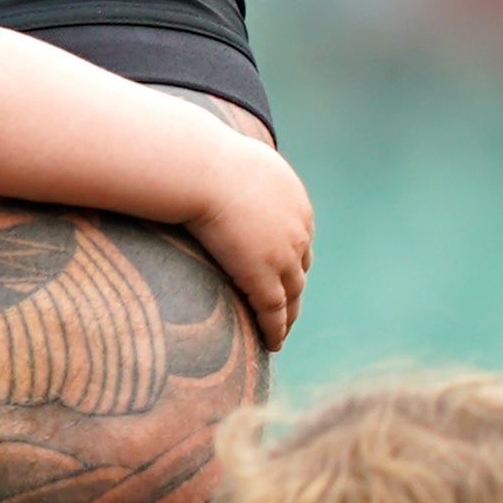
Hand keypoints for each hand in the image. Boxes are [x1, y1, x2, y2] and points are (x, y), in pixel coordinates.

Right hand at [191, 137, 313, 353]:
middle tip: (286, 308)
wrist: (203, 169)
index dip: (291, 257)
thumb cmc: (205, 157)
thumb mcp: (233, 157)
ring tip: (280, 333)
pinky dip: (276, 330)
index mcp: (295, 204)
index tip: (283, 271)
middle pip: (300, 269)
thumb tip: (208, 161)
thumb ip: (235, 170)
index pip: (298, 239)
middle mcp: (298, 232)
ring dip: (288, 316)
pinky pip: (274, 312)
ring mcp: (284, 256)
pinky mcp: (264, 277)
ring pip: (292, 296)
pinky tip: (272, 345)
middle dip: (293, 289)